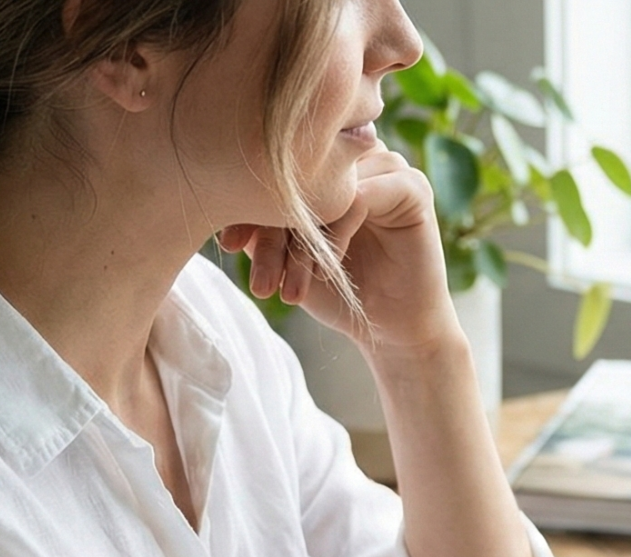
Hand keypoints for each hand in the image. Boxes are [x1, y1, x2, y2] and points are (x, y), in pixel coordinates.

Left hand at [216, 147, 459, 358]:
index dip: (247, 201)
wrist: (389, 327)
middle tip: (258, 278)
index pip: (279, 166)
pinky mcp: (414, 186)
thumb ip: (258, 223)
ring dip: (304, 238)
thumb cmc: (336, 289)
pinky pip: (364, 194)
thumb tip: (216, 200)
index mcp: (326, 161)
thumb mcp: (283, 255)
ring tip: (289, 285)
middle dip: (272, 226)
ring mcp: (388, 165)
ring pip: (330, 185)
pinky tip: (326, 269)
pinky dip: (339, 233)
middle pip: (302, 172)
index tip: (227, 246)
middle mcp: (356, 154)